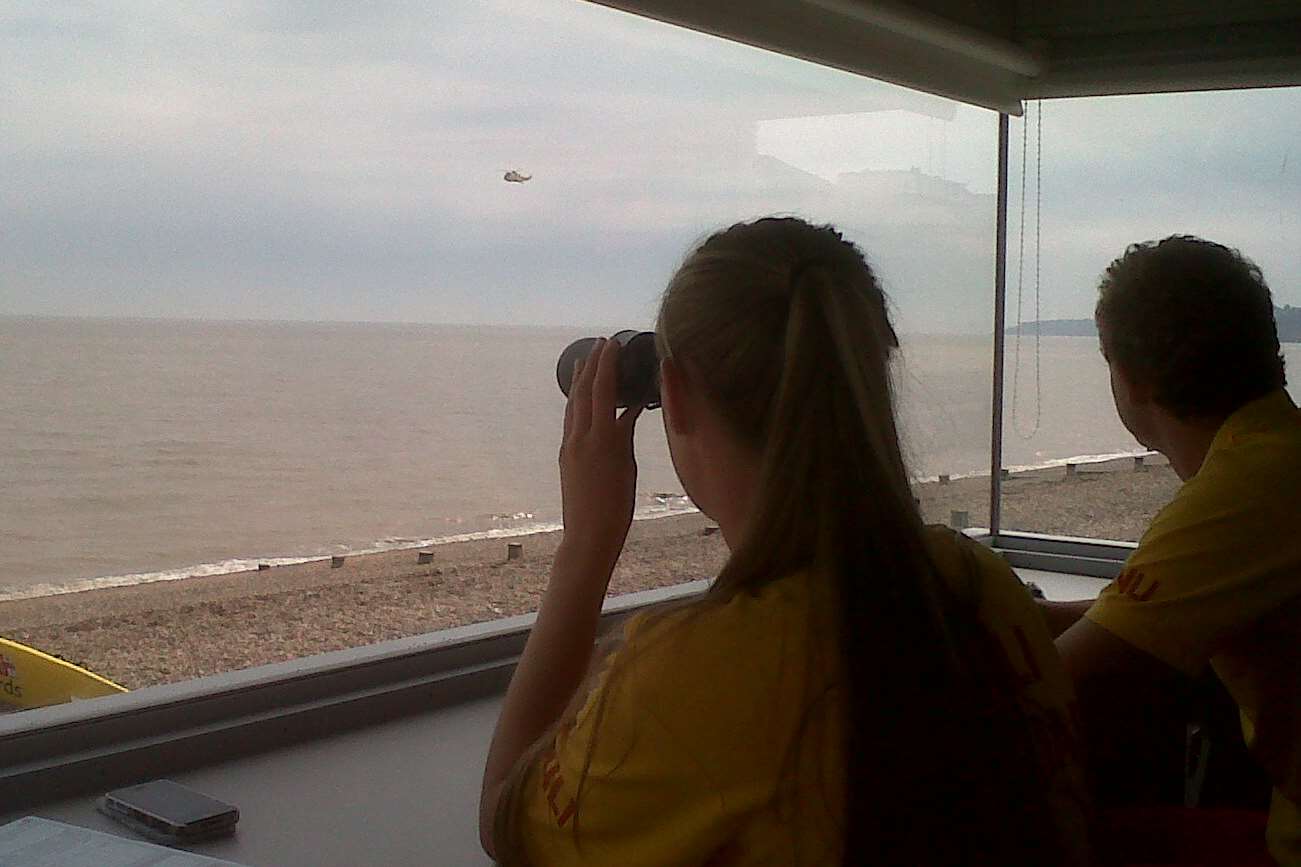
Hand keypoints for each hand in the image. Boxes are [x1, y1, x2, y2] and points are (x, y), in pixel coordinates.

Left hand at [558, 338, 643, 575]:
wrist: (588, 535)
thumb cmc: (617, 507)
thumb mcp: (628, 467)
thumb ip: (624, 435)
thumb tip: (628, 411)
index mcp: (602, 439)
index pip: (603, 391)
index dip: (607, 364)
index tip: (613, 343)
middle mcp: (581, 438)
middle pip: (585, 392)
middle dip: (593, 365)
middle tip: (601, 344)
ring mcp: (570, 446)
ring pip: (574, 404)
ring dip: (580, 380)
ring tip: (585, 362)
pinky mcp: (566, 457)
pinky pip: (571, 421)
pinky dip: (578, 402)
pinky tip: (582, 399)